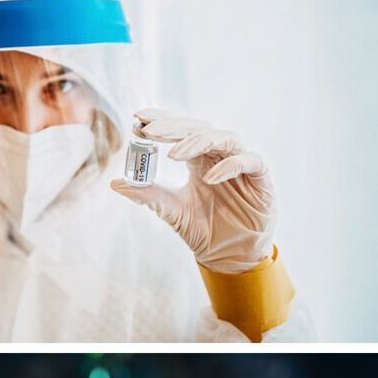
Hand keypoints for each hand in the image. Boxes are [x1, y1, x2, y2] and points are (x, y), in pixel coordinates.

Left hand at [113, 109, 275, 272]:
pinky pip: (249, 161)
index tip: (137, 119)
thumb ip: (148, 195)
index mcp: (199, 160)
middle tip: (149, 130)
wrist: (231, 258)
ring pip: (225, 138)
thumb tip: (115, 183)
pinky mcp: (261, 179)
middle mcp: (220, 157)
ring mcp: (242, 166)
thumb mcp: (172, 211)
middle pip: (200, 129)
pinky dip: (230, 165)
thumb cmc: (205, 231)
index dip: (162, 121)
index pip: (181, 131)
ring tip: (173, 154)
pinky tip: (208, 178)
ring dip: (198, 141)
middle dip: (173, 126)